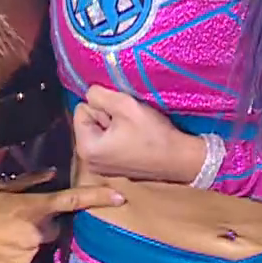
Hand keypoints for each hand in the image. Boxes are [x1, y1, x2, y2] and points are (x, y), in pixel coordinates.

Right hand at [0, 173, 123, 262]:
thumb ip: (27, 189)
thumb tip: (49, 176)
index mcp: (31, 209)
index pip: (70, 201)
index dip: (96, 198)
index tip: (119, 198)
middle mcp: (33, 234)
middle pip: (47, 233)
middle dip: (35, 230)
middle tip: (7, 227)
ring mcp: (25, 257)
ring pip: (32, 252)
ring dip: (20, 248)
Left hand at [72, 85, 206, 183]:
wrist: (180, 159)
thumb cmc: (152, 134)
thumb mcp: (124, 105)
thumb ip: (100, 95)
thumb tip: (89, 93)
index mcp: (86, 148)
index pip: (81, 109)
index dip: (102, 107)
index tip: (122, 115)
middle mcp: (88, 161)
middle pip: (90, 121)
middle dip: (107, 117)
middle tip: (130, 123)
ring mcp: (101, 168)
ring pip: (101, 131)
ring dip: (115, 126)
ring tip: (134, 131)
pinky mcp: (114, 169)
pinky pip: (110, 143)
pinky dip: (121, 138)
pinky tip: (137, 140)